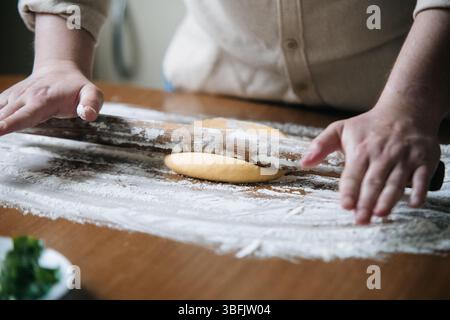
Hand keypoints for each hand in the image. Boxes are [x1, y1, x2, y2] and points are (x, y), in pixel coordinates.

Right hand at [0, 61, 102, 135]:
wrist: (60, 70)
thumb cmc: (76, 86)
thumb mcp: (92, 93)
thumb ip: (92, 104)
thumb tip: (90, 115)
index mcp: (43, 99)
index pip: (25, 114)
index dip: (10, 123)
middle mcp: (24, 98)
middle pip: (4, 116)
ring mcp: (13, 98)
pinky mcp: (7, 99)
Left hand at [300, 105, 440, 223]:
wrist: (406, 110)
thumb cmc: (369, 125)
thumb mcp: (340, 128)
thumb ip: (320, 145)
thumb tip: (303, 163)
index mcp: (361, 150)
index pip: (353, 174)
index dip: (349, 190)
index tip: (345, 205)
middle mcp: (382, 155)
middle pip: (373, 182)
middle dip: (366, 202)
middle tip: (360, 220)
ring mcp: (404, 158)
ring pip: (396, 182)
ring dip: (388, 199)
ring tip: (380, 215)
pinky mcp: (424, 160)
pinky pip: (422, 178)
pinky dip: (418, 191)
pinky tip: (412, 204)